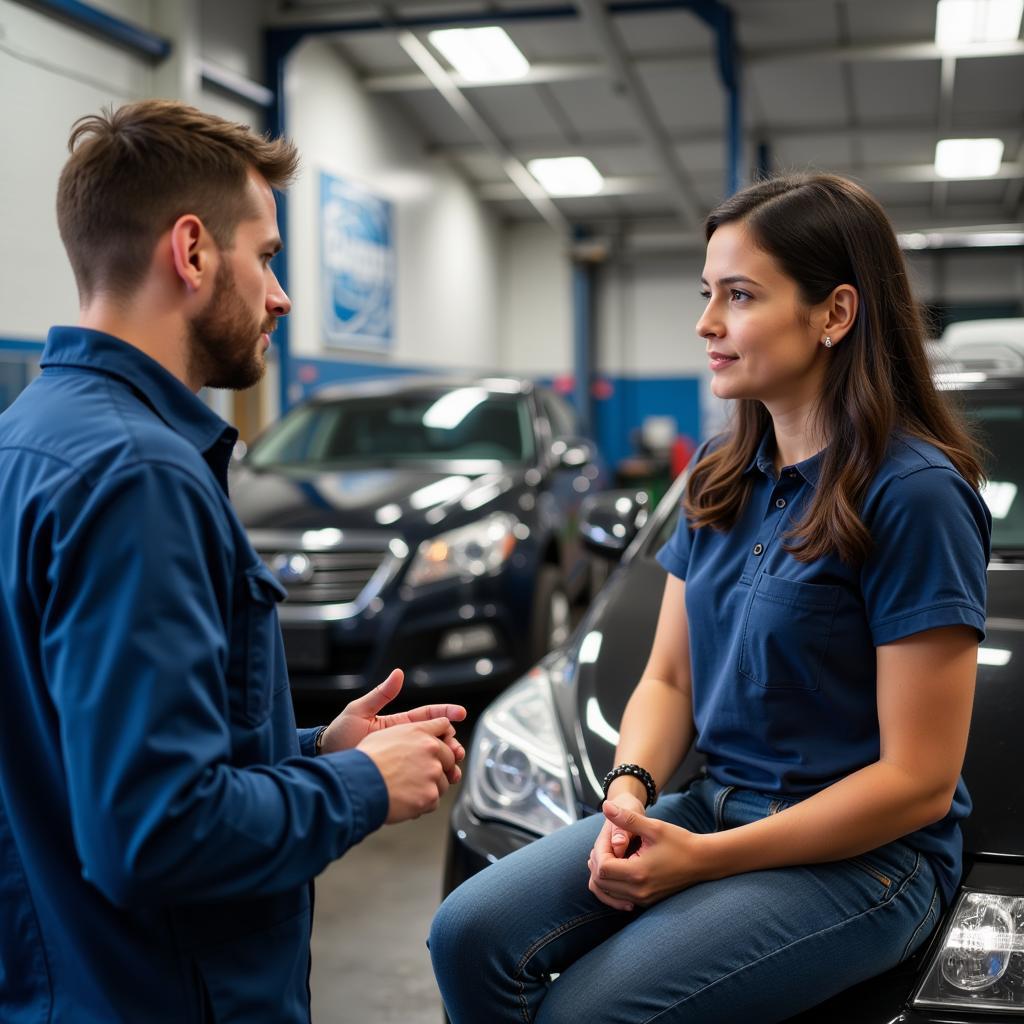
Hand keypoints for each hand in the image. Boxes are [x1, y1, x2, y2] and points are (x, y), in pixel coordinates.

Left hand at [320, 669, 465, 781]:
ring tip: (454, 767)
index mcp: (399, 725)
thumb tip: (398, 673)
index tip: (461, 713)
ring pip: (434, 760)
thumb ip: (381, 694)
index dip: (447, 713)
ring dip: (448, 763)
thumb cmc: (339, 735)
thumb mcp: (359, 711)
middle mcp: (405, 742)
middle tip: (457, 750)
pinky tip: (440, 782)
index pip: (429, 717)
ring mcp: (403, 760)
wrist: (328, 763)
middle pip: (437, 740)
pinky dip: (435, 780)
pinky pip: (422, 778)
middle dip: (452, 743)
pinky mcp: (400, 778)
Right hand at [358, 718, 456, 823]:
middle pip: (450, 757)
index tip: (443, 743)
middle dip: (438, 766)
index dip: (442, 736)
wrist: (358, 784)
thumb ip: (410, 732)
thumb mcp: (386, 733)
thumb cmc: (366, 761)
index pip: (443, 726)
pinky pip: (434, 801)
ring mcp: (432, 773)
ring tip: (407, 788)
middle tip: (420, 774)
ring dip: (429, 786)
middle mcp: (430, 749)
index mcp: (419, 732)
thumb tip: (419, 736)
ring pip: (443, 781)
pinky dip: (422, 803)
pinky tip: (406, 799)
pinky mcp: (430, 795)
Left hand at [587, 801, 703, 909]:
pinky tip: (618, 866)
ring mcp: (642, 899)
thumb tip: (605, 806)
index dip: (600, 850)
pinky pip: (618, 897)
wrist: (702, 861)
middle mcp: (638, 891)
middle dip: (598, 861)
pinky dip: (611, 884)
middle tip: (605, 843)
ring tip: (609, 853)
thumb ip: (627, 818)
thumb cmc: (680, 842)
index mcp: (638, 873)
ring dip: (602, 873)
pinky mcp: (645, 901)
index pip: (602, 867)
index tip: (608, 835)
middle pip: (600, 882)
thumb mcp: (653, 826)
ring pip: (606, 892)